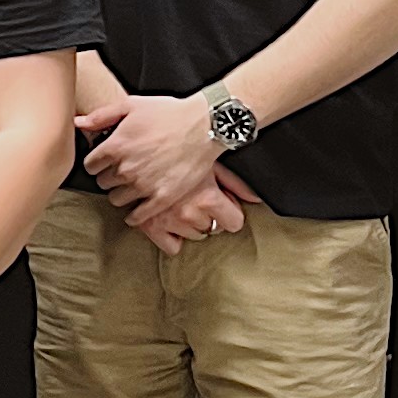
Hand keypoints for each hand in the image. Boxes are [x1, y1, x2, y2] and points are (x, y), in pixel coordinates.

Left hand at [81, 87, 221, 216]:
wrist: (204, 126)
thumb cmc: (169, 113)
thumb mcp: (132, 105)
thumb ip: (101, 116)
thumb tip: (78, 123)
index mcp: (115, 146)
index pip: (90, 165)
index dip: (97, 163)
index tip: (105, 162)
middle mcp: (126, 168)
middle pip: (103, 182)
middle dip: (109, 176)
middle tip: (121, 170)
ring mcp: (144, 185)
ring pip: (116, 199)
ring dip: (121, 193)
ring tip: (131, 185)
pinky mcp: (162, 198)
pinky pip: (138, 215)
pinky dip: (134, 215)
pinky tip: (136, 210)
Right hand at [128, 164, 256, 252]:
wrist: (142, 150)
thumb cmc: (179, 152)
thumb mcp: (211, 162)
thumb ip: (236, 183)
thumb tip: (255, 199)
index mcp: (207, 198)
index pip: (233, 223)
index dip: (228, 211)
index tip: (219, 202)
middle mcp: (189, 213)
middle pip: (212, 228)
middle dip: (207, 214)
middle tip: (195, 196)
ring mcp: (169, 221)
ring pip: (194, 235)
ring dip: (189, 223)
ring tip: (180, 202)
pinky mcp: (150, 226)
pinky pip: (171, 246)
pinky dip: (171, 236)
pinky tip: (169, 219)